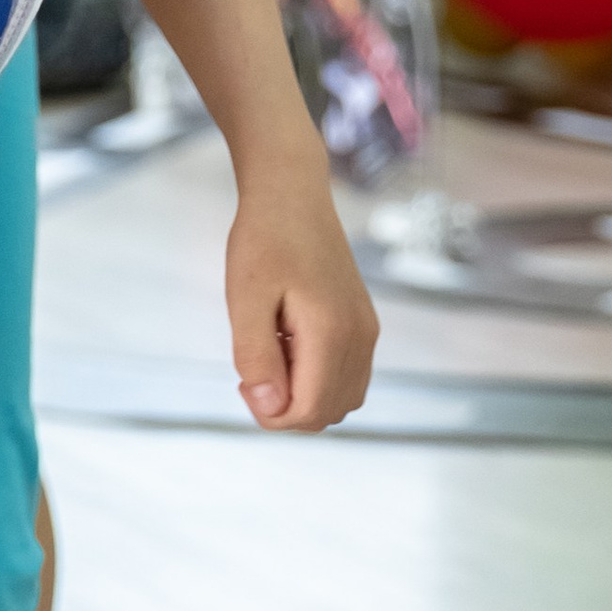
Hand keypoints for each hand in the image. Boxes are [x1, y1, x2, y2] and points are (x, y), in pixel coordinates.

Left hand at [226, 163, 376, 431]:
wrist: (292, 195)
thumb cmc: (264, 241)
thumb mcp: (246, 299)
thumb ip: (256, 357)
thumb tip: (270, 408)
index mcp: (332, 333)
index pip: (308, 412)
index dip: (270, 415)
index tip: (244, 382)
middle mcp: (360, 338)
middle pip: (328, 414)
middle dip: (287, 409)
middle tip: (254, 370)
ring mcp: (367, 331)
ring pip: (342, 400)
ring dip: (304, 396)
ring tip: (272, 355)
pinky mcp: (364, 324)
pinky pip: (348, 377)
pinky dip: (319, 380)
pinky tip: (290, 346)